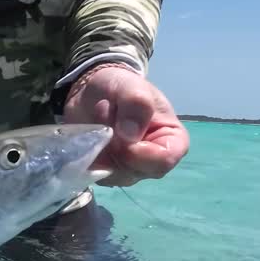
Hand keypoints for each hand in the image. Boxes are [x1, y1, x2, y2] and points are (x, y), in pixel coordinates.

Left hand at [62, 64, 189, 186]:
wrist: (95, 91)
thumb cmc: (123, 88)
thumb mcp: (132, 86)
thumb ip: (137, 105)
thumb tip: (129, 137)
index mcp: (172, 142)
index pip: (163, 161)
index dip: (141, 151)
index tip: (123, 131)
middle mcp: (152, 163)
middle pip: (134, 170)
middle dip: (115, 142)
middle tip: (105, 110)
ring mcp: (128, 171)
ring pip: (111, 173)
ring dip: (99, 145)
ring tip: (98, 116)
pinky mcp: (105, 172)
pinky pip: (93, 172)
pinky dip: (86, 152)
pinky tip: (89, 131)